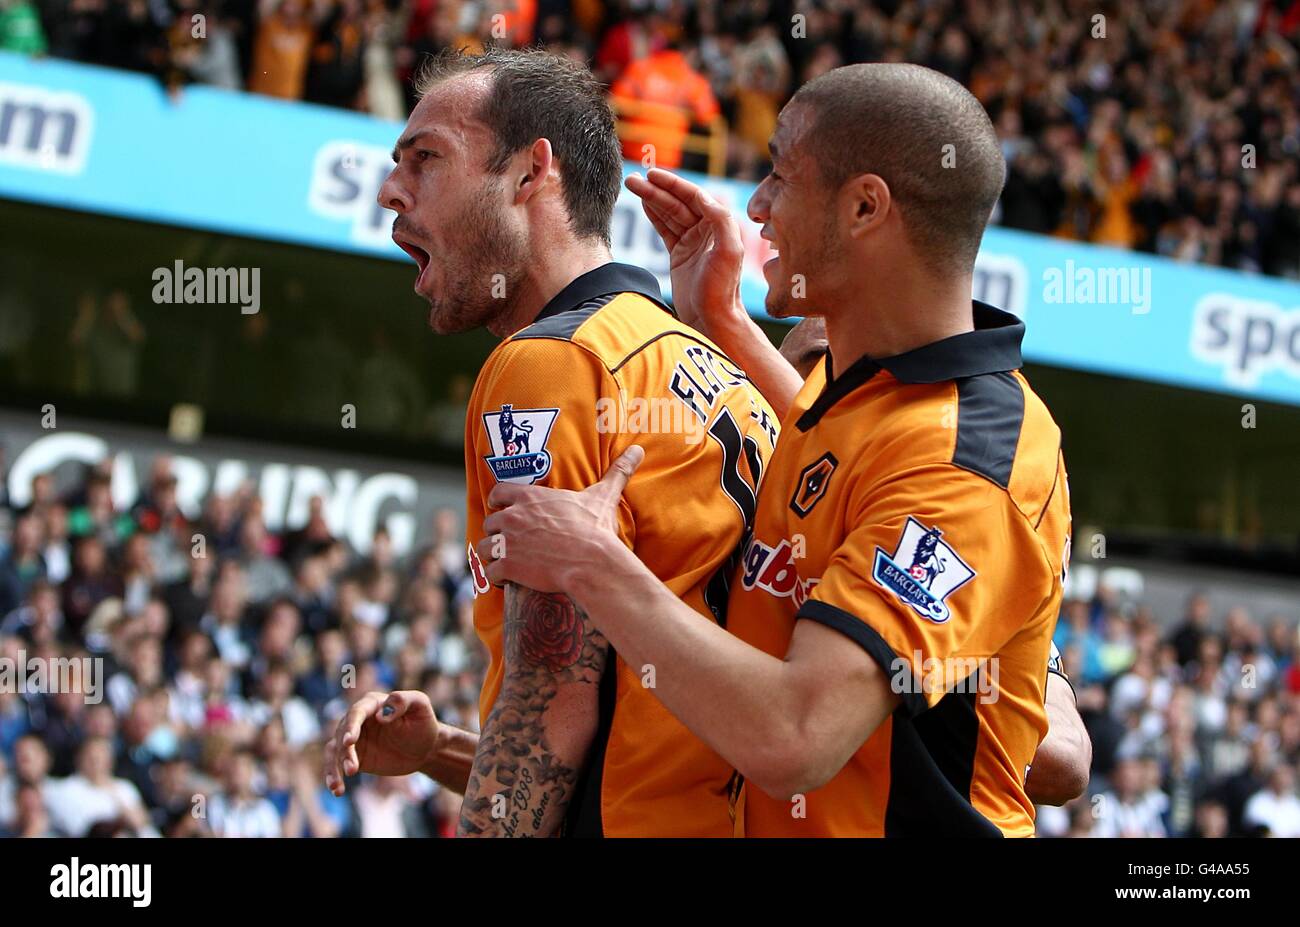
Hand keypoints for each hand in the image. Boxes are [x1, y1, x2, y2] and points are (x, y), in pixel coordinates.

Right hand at [324, 690, 440, 795]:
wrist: (425, 748)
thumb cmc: (423, 723)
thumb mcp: (420, 706)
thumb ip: (403, 701)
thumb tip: (381, 714)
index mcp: (372, 703)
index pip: (357, 713)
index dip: (351, 726)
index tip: (349, 742)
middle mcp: (358, 719)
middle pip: (343, 733)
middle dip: (344, 751)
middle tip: (352, 769)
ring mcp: (354, 738)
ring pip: (335, 749)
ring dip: (334, 766)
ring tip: (337, 786)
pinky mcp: (353, 756)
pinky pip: (337, 764)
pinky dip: (334, 775)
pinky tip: (336, 790)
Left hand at [478, 446, 644, 594]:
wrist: (591, 562)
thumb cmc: (595, 529)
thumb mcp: (603, 497)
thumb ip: (617, 472)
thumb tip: (638, 450)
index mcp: (530, 498)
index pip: (499, 492)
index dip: (499, 502)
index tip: (502, 508)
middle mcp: (513, 517)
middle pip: (489, 522)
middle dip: (497, 532)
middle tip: (509, 542)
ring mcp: (508, 542)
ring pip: (485, 548)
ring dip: (492, 555)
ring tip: (504, 562)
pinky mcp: (508, 567)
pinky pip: (490, 572)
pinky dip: (496, 578)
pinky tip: (506, 580)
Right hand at [625, 169, 746, 339]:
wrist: (712, 319)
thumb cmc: (723, 288)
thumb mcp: (729, 251)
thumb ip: (721, 220)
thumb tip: (704, 197)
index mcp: (719, 225)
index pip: (694, 197)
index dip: (673, 184)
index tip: (652, 175)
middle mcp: (707, 230)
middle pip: (678, 202)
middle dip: (655, 189)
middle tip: (632, 180)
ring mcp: (692, 242)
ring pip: (669, 213)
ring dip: (651, 199)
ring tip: (631, 186)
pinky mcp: (679, 254)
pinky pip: (665, 229)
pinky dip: (653, 215)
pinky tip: (642, 204)